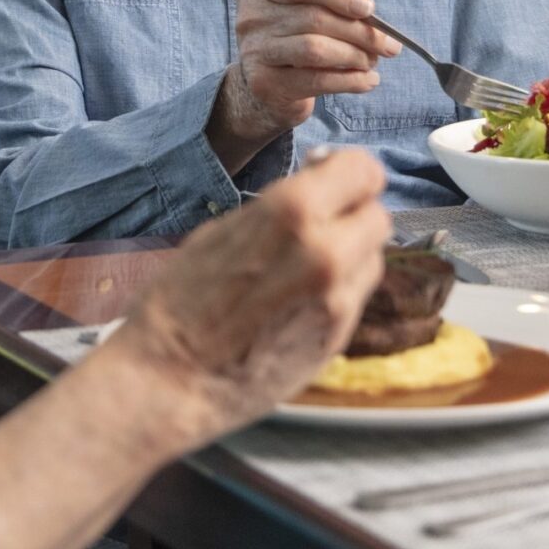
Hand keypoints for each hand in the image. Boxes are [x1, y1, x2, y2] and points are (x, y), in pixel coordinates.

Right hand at [104, 150, 390, 442]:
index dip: (351, 175)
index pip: (364, 171)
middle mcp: (327, 252)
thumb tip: (316, 189)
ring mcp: (337, 300)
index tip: (337, 181)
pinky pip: (354, 298)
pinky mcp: (338, 338)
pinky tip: (298, 303)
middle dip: (354, 216)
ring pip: (371, 259)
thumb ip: (281, 209)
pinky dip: (338, 292)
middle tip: (324, 225)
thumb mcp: (224, 231)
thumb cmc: (180, 301)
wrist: (169, 377)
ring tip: (305, 270)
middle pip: (378, 216)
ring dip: (350, 256)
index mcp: (292, 212)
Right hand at [209, 0, 402, 166]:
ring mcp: (254, 53)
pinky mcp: (266, 85)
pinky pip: (317, 81)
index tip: (370, 8)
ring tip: (373, 61)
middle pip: (313, 18)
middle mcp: (250, 19)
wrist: (267, 87)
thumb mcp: (309, 6)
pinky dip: (350, 81)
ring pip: (315, 49)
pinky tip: (368, 80)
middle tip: (388, 43)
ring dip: (355, 56)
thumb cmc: (294, 37)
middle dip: (359, 31)